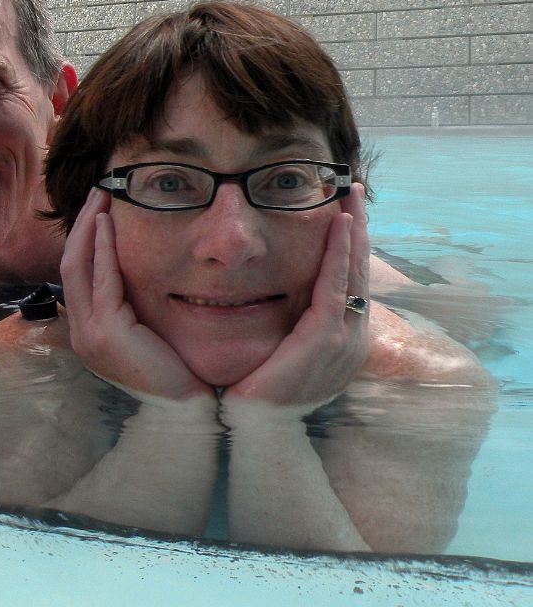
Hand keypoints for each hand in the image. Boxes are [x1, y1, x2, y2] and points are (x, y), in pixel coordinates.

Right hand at [60, 188, 212, 404]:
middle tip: (97, 192)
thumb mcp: (147, 331)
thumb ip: (134, 304)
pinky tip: (109, 224)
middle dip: (81, 225)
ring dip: (88, 227)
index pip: (77, 275)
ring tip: (101, 198)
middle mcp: (80, 331)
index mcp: (88, 331)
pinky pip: (101, 280)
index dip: (83, 238)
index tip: (98, 209)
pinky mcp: (105, 333)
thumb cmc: (176, 372)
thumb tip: (140, 267)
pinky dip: (102, 248)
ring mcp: (88, 334)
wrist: (184, 410)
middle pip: (69, 264)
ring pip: (77, 267)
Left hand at [224, 184, 371, 414]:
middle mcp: (353, 337)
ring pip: (354, 271)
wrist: (256, 426)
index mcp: (344, 339)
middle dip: (358, 228)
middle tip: (354, 190)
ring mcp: (345, 338)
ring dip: (353, 230)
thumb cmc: (260, 390)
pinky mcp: (327, 338)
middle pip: (360, 270)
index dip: (351, 245)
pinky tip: (338, 226)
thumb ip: (289, 322)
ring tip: (350, 196)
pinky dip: (339, 253)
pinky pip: (336, 285)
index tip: (346, 211)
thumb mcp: (282, 349)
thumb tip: (276, 293)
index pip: (351, 281)